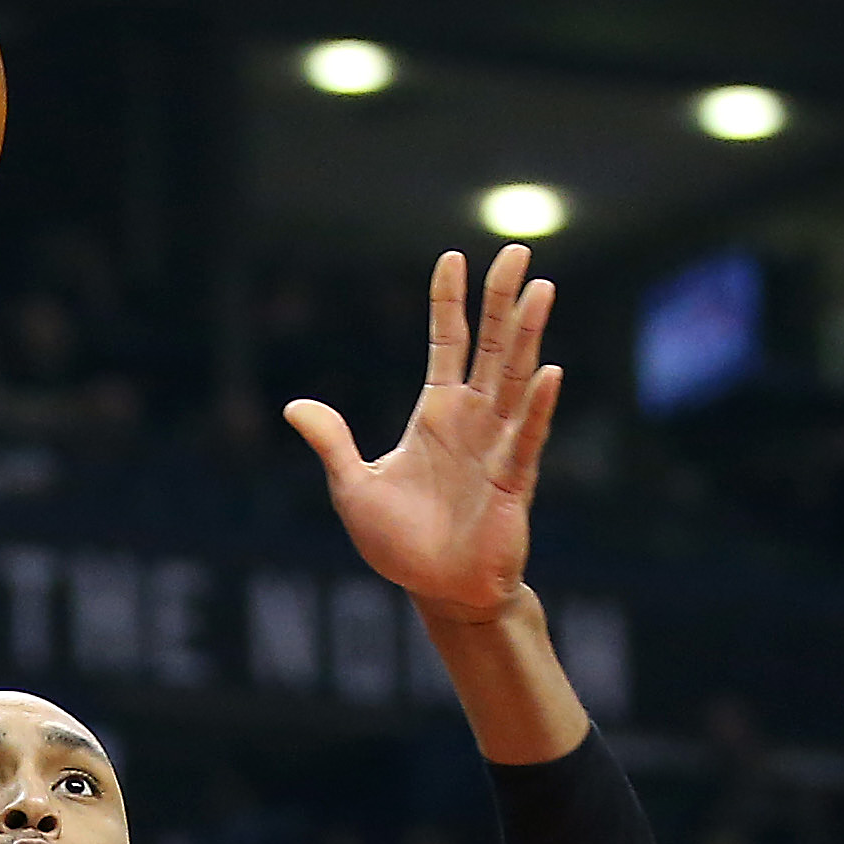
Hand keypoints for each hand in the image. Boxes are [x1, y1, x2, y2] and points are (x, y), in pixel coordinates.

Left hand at [285, 243, 562, 623]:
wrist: (438, 593)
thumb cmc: (400, 545)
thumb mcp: (353, 488)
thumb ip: (332, 443)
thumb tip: (295, 406)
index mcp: (437, 415)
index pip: (447, 344)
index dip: (449, 303)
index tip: (453, 258)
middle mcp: (473, 421)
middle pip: (491, 347)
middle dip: (502, 299)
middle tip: (517, 251)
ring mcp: (497, 447)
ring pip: (515, 380)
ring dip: (528, 336)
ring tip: (541, 289)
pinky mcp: (513, 483)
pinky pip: (526, 438)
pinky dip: (535, 407)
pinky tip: (549, 372)